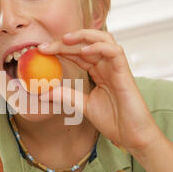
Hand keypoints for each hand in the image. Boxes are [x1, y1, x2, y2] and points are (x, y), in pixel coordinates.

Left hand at [38, 30, 159, 151]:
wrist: (131, 135)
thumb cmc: (114, 121)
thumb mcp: (83, 106)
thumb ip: (67, 96)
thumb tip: (44, 93)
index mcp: (98, 71)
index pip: (78, 53)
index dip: (60, 49)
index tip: (41, 51)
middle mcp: (107, 66)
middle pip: (87, 44)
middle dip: (65, 42)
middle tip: (45, 46)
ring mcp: (116, 67)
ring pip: (103, 39)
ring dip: (83, 36)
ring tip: (65, 39)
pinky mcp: (125, 72)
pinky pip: (114, 51)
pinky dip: (99, 47)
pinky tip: (84, 51)